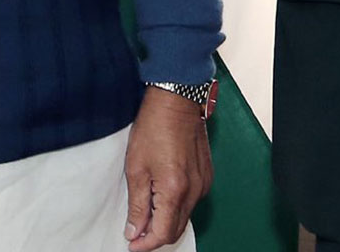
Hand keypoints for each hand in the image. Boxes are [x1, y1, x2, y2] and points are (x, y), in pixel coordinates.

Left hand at [124, 86, 211, 249]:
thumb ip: (137, 203)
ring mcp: (203, 184)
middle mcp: (194, 192)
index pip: (163, 233)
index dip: (146, 244)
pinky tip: (160, 196)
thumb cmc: (153, 128)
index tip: (132, 245)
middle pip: (176, 229)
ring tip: (144, 213)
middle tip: (135, 233)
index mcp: (175, 191)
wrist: (176, 101)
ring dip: (165, 220)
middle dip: (155, 236)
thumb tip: (135, 230)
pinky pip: (191, 201)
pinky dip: (176, 206)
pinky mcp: (207, 176)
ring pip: (184, 216)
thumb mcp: (136, 167)